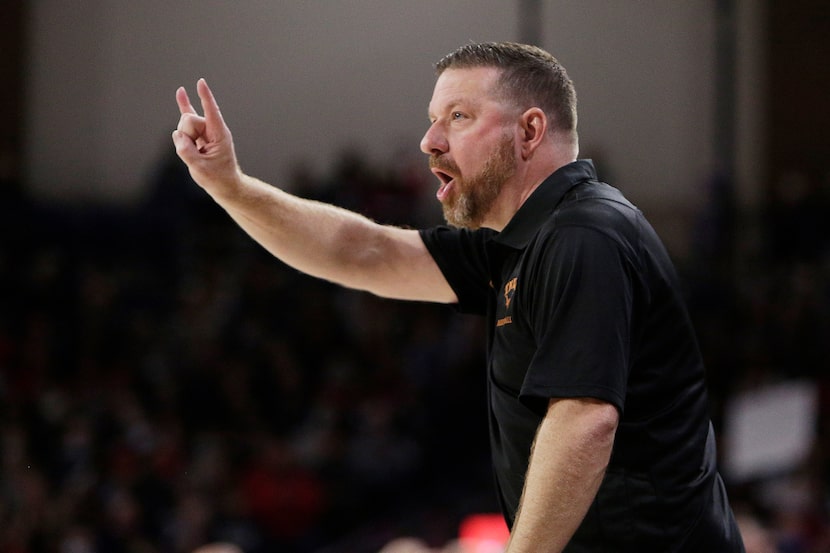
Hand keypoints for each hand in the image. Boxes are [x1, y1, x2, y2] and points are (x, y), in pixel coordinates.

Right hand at [172, 79, 241, 196]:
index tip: (201, 82)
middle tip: (197, 153)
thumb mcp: (199, 167)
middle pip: (190, 119)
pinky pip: (187, 119)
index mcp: (219, 134)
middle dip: (186, 134)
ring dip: (183, 140)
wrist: (224, 185)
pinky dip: (184, 106)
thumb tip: (177, 135)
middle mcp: (212, 129)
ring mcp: (205, 131)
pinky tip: (181, 92)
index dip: (205, 97)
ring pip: (184, 125)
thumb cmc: (217, 177)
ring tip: (196, 154)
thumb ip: (186, 150)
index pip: (211, 111)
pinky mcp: (198, 134)